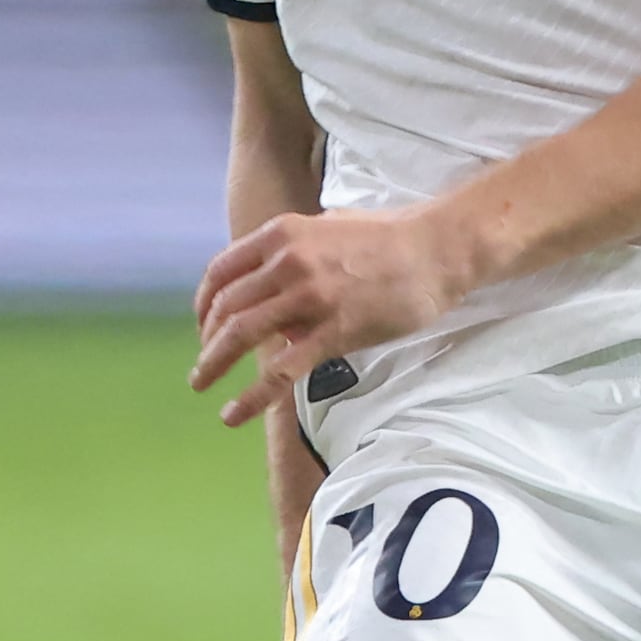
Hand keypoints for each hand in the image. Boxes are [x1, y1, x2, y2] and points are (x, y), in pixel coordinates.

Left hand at [193, 203, 479, 424]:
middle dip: (207, 341)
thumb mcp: (329, 227)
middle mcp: (287, 262)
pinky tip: (233, 414)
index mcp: (282, 234)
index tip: (204, 326)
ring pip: (241, 335)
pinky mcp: (334, 331)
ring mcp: (309, 297)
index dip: (204, 304)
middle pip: (225, 307)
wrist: (437, 248)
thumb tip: (277, 282)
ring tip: (202, 384)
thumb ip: (296, 250)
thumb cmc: (390, 237)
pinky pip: (281, 370)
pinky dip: (251, 396)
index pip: (221, 272)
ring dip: (214, 364)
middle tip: (204, 365)